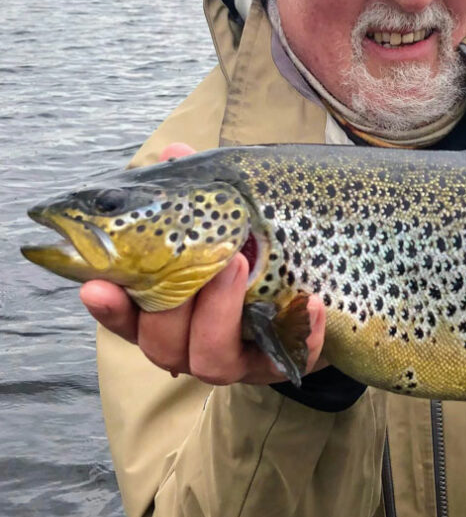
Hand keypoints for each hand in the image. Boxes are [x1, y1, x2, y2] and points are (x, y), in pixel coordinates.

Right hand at [80, 142, 326, 385]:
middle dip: (175, 304)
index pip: (126, 315)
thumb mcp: (226, 217)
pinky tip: (309, 302)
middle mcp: (192, 341)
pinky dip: (297, 334)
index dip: (109, 306)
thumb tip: (174, 152)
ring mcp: (237, 358)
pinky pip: (283, 362)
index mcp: (167, 310)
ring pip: (209, 358)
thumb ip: (194, 192)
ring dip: (221, 312)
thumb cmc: (256, 250)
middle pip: (161, 343)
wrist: (317, 288)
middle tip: (207, 256)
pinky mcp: (280, 364)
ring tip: (242, 264)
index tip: (96, 285)